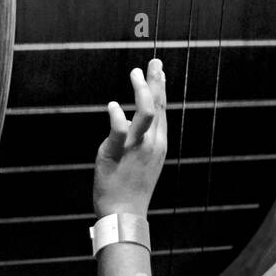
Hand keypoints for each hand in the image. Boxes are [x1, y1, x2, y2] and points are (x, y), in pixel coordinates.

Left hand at [93, 59, 166, 218]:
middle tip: (153, 62)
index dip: (161, 89)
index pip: (162, 110)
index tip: (159, 71)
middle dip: (156, 81)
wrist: (124, 213)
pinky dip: (117, 114)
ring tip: (135, 73)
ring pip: (145, 112)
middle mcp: (152, 143)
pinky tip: (113, 105)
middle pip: (157, 106)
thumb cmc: (131, 187)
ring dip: (142, 89)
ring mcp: (136, 147)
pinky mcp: (118, 152)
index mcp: (159, 143)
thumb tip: (131, 119)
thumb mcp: (144, 160)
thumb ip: (141, 139)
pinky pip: (120, 129)